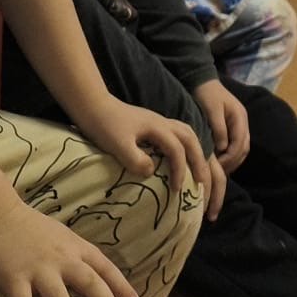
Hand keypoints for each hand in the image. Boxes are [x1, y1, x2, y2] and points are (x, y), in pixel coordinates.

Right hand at [0, 206, 139, 296]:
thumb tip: (95, 277)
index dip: (121, 287)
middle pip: (90, 284)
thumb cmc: (32, 229)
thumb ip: (77, 254)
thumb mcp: (63, 236)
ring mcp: (38, 269)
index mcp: (76, 246)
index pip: (105, 268)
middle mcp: (62, 258)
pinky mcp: (14, 279)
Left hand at [76, 96, 211, 193]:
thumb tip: (152, 172)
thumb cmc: (104, 125)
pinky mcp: (154, 126)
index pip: (177, 149)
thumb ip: (135, 159)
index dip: (180, 170)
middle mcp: (164, 122)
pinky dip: (187, 147)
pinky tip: (184, 158)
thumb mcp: (117, 145)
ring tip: (200, 172)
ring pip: (188, 134)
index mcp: (157, 127)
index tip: (176, 190)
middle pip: (191, 140)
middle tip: (203, 184)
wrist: (94, 106)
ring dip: (197, 152)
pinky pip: (180, 135)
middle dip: (199, 162)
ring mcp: (160, 122)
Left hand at [195, 79, 251, 174]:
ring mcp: (239, 124)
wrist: (203, 81)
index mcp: (240, 117)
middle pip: (243, 148)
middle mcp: (243, 122)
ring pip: (241, 148)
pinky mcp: (233, 127)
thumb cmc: (207, 95)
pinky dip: (230, 155)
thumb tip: (222, 148)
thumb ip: (219, 129)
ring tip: (219, 170)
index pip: (240, 143)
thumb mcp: (212, 110)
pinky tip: (219, 161)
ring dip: (232, 160)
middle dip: (232, 162)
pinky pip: (236, 145)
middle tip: (219, 172)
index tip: (218, 167)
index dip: (230, 157)